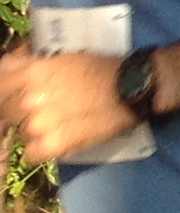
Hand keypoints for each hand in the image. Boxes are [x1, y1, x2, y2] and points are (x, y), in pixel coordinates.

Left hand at [2, 48, 140, 161]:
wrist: (133, 89)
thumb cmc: (103, 69)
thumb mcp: (64, 58)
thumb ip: (32, 65)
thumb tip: (8, 68)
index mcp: (32, 73)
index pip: (0, 82)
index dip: (7, 90)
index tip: (15, 94)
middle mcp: (28, 98)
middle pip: (5, 111)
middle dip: (19, 112)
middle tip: (42, 111)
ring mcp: (38, 124)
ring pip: (20, 133)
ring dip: (33, 131)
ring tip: (56, 125)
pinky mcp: (52, 145)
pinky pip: (30, 154)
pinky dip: (39, 151)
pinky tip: (56, 141)